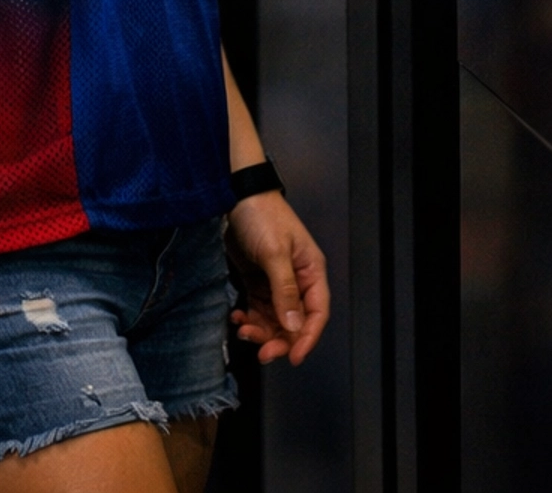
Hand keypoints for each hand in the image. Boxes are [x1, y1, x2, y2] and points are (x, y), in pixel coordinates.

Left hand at [227, 191, 329, 365]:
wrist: (235, 194)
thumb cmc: (262, 214)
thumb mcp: (274, 253)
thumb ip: (284, 290)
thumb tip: (293, 325)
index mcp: (311, 271)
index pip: (317, 313)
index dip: (308, 338)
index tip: (294, 357)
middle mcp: (297, 280)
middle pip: (294, 322)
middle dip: (279, 339)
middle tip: (262, 351)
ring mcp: (277, 282)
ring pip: (274, 319)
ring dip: (260, 331)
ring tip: (243, 330)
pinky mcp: (258, 281)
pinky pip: (258, 309)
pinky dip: (249, 318)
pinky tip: (237, 317)